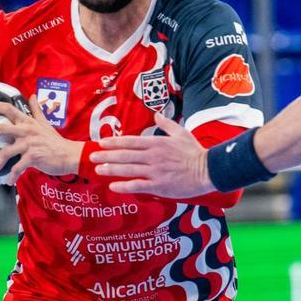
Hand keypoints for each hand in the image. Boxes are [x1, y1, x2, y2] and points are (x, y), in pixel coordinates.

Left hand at [0, 94, 83, 179]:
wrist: (69, 154)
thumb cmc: (55, 141)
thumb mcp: (45, 123)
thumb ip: (37, 110)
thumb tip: (33, 96)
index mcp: (28, 122)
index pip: (9, 109)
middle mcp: (27, 131)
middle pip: (2, 129)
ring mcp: (29, 143)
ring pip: (6, 152)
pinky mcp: (33, 157)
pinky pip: (18, 167)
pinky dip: (12, 176)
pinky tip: (8, 182)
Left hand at [91, 112, 215, 197]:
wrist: (208, 171)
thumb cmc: (195, 152)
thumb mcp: (181, 133)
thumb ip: (166, 124)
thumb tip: (157, 114)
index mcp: (157, 143)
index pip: (131, 141)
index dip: (115, 142)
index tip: (102, 142)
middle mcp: (153, 156)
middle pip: (125, 155)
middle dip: (107, 155)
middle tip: (92, 155)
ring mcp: (155, 172)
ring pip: (128, 170)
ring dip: (111, 169)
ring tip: (98, 169)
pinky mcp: (159, 186)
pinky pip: (138, 185)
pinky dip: (124, 186)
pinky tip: (113, 186)